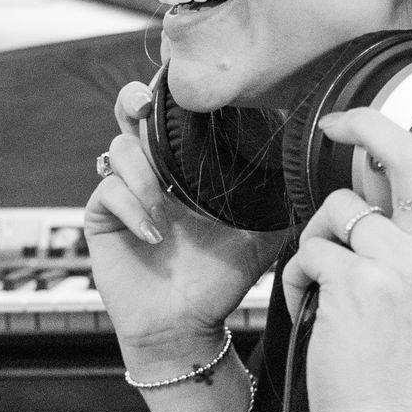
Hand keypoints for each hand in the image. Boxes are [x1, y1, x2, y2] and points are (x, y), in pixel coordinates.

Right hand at [85, 76, 285, 368]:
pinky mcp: (101, 219)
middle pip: (130, 115)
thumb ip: (277, 201)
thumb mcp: (260, 237)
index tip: (186, 85)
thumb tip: (309, 168)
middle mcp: (150, 173)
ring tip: (166, 208)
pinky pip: (108, 191)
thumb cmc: (219, 281)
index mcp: (184, 169)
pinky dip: (131, 207)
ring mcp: (124, 194)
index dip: (172, 94)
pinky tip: (155, 234)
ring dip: (144, 172)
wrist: (186, 326)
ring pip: (118, 149)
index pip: (172, 117)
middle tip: (149, 108)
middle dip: (136, 102)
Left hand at [280, 54, 411, 411]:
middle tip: (337, 123)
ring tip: (329, 287)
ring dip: (321, 244)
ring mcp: (398, 263)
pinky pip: (311, 250)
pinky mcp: (356, 280)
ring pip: (341, 211)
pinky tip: (314, 307)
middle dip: (368, 126)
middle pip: (409, 156)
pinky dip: (300, 278)